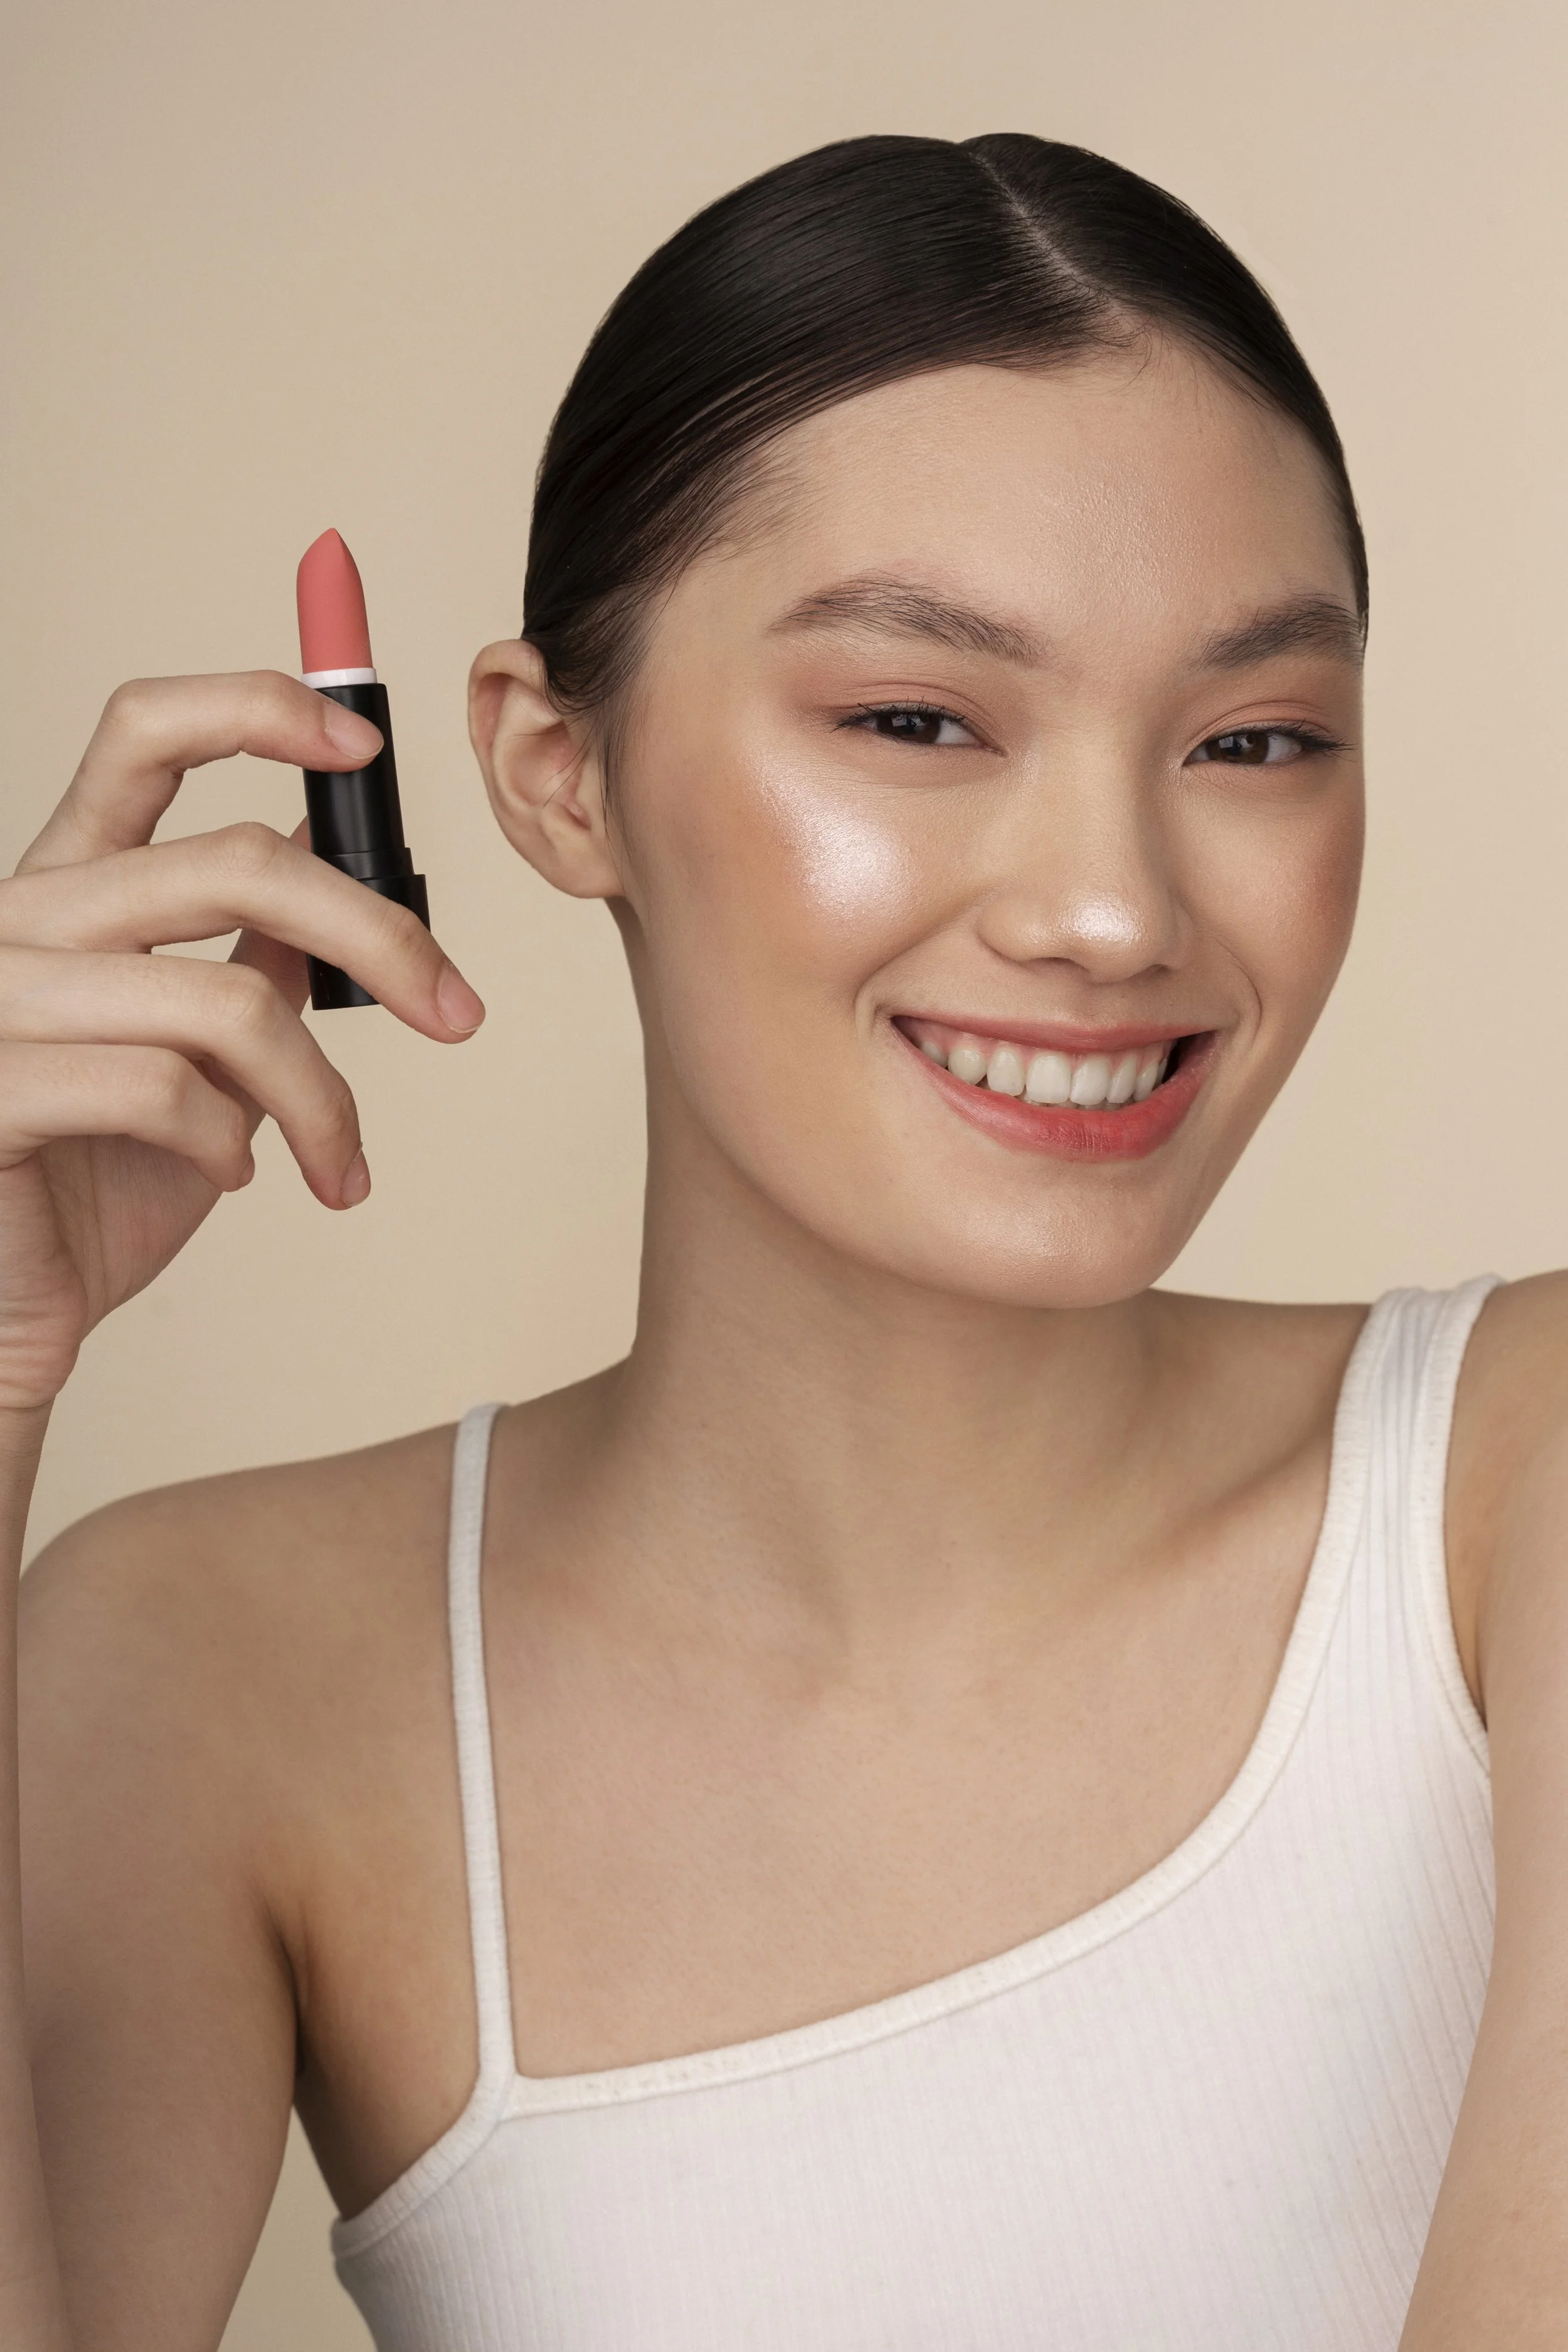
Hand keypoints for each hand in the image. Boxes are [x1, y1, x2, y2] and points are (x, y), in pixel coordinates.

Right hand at [0, 670, 484, 1413]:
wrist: (9, 1311)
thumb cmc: (95, 1182)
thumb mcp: (195, 1051)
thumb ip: (243, 953)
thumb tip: (323, 865)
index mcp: (66, 882)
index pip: (145, 731)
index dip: (260, 709)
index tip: (366, 749)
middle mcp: (18, 916)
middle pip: (237, 861)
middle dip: (383, 938)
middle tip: (457, 1014)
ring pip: (226, 1001)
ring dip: (321, 1099)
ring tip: (337, 1164)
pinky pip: (163, 1090)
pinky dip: (234, 1145)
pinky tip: (235, 1181)